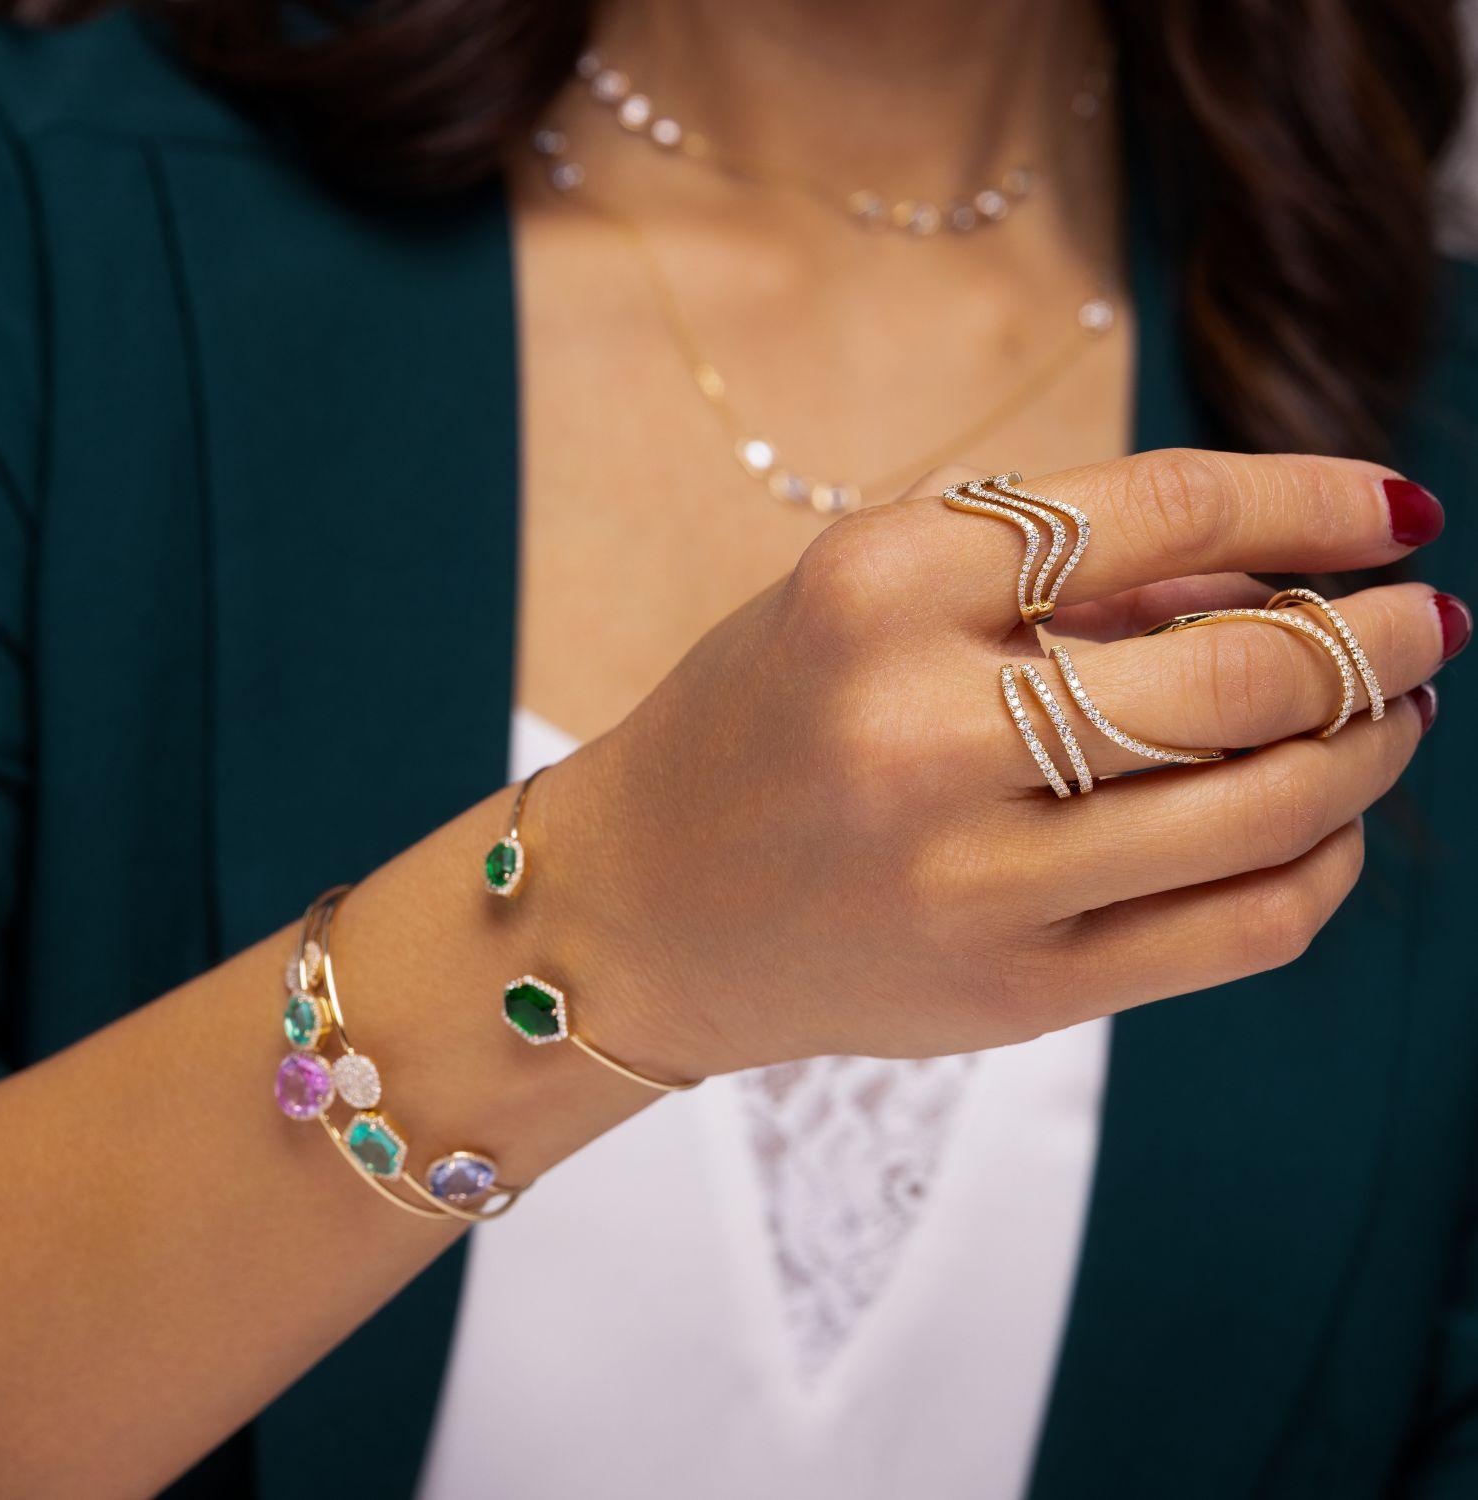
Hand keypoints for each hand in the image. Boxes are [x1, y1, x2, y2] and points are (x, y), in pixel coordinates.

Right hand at [536, 450, 1456, 1076]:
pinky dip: (1322, 867)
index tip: (1395, 504)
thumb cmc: (759, 723)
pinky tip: (1323, 826)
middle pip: (1240, 677)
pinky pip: (1241, 931)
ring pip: (1267, 811)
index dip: (1311, 499)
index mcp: (876, 588)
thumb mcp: (865, 595)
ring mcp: (972, 881)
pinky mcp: (1012, 994)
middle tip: (1426, 620)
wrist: (643, 905)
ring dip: (1371, 747)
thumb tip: (1269, 576)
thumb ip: (1056, 574)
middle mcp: (923, 732)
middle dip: (1376, 638)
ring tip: (1392, 714)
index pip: (1160, 512)